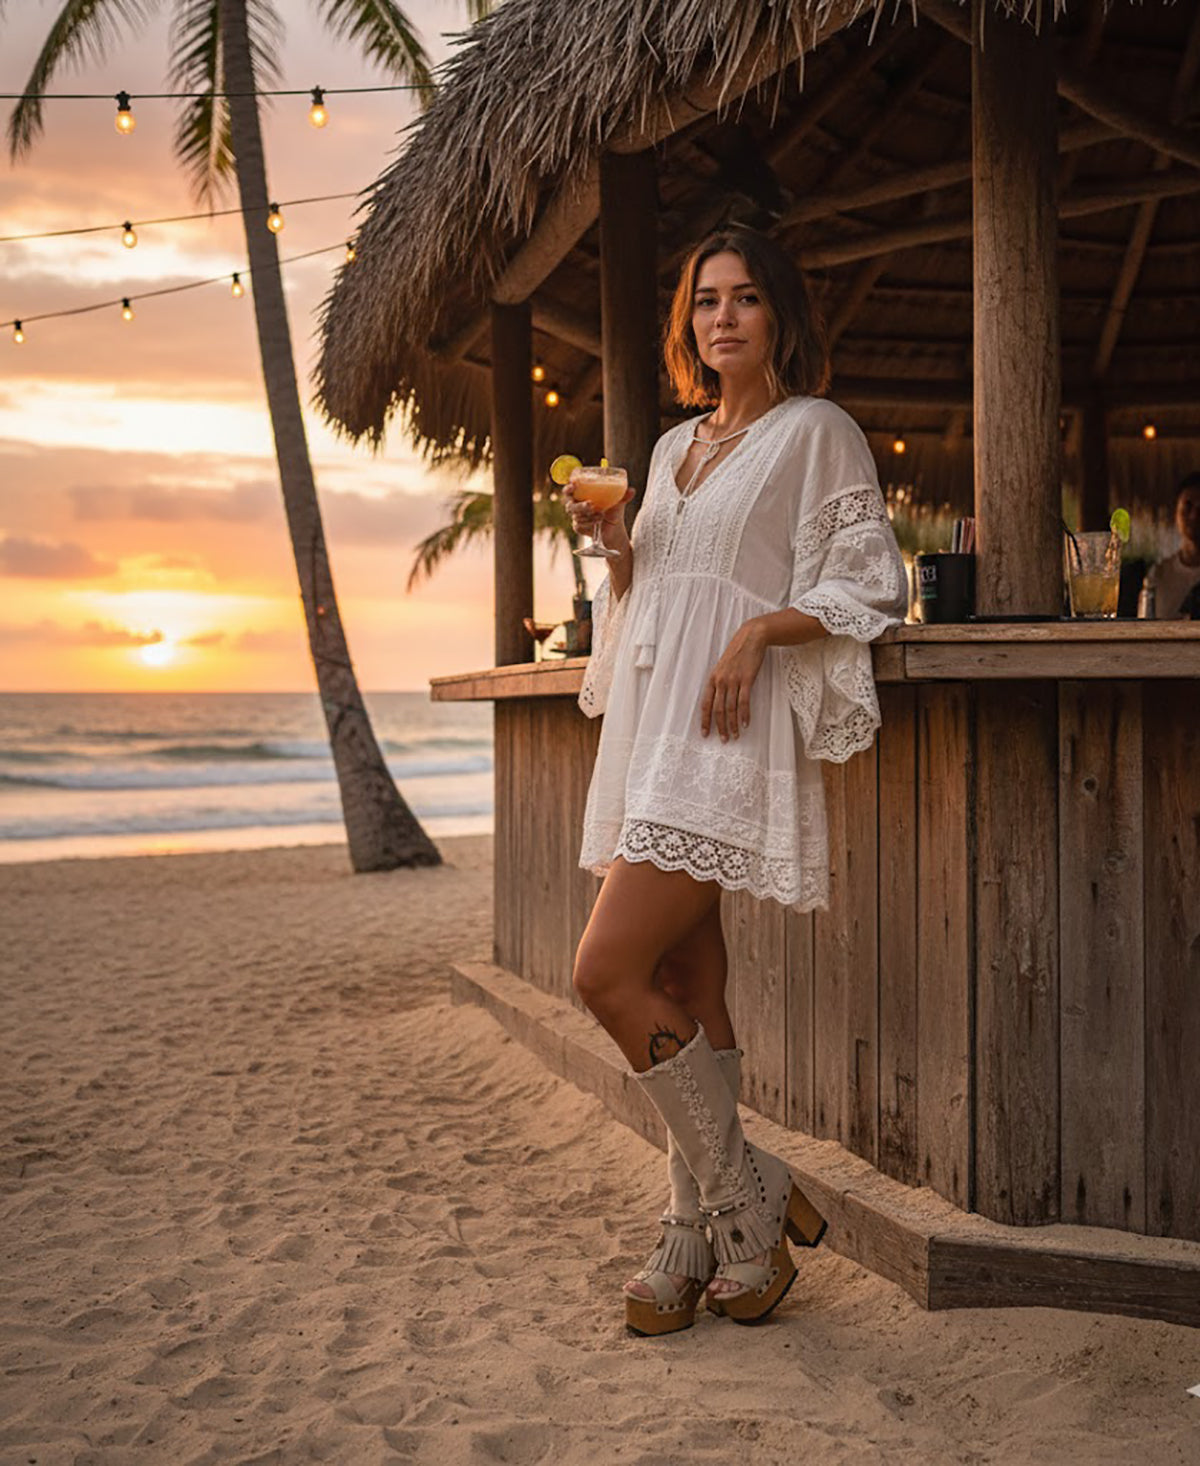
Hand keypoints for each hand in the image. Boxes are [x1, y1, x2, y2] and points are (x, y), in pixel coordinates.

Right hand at [563, 484, 633, 538]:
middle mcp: (577, 505)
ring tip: (601, 515)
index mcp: (582, 494)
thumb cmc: (613, 511)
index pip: (569, 489)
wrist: (615, 528)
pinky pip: (579, 525)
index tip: (574, 484)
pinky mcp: (579, 527)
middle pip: (569, 504)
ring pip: (576, 515)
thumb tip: (632, 490)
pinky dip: (589, 523)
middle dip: (579, 505)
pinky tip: (598, 521)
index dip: (568, 487)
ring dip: (588, 515)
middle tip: (590, 504)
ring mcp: (577, 517)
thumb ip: (623, 495)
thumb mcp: (618, 501)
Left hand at [701, 619, 766, 741]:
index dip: (705, 721)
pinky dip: (744, 715)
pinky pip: (743, 701)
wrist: (751, 638)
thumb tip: (719, 700)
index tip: (705, 734)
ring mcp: (733, 680)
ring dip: (732, 724)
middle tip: (723, 740)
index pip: (705, 704)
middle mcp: (720, 681)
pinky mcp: (746, 679)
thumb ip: (720, 682)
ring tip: (735, 736)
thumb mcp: (723, 667)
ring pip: (730, 708)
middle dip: (720, 727)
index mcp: (712, 679)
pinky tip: (745, 724)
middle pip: (717, 709)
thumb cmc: (738, 653)